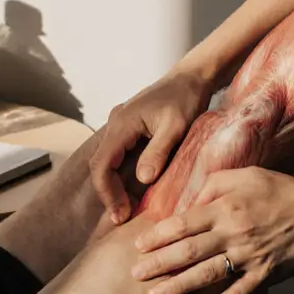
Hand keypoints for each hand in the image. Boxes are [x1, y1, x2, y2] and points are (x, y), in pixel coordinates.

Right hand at [90, 69, 212, 223]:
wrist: (192, 76)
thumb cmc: (186, 98)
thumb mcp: (176, 126)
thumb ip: (158, 151)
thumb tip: (142, 179)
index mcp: (121, 123)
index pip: (101, 164)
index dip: (107, 192)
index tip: (120, 214)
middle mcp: (115, 124)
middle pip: (101, 165)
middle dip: (110, 193)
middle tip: (123, 217)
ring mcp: (121, 126)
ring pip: (109, 161)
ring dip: (116, 185)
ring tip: (129, 208)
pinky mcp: (131, 129)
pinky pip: (120, 155)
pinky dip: (124, 174)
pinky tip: (137, 189)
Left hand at [130, 166, 293, 293]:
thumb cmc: (281, 189)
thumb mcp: (245, 174)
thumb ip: (214, 184)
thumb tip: (190, 201)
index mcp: (226, 207)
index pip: (183, 223)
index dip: (158, 235)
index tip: (138, 244)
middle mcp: (234, 232)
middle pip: (188, 251)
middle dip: (159, 264)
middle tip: (136, 274)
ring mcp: (249, 256)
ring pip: (207, 274)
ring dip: (178, 286)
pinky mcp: (265, 273)